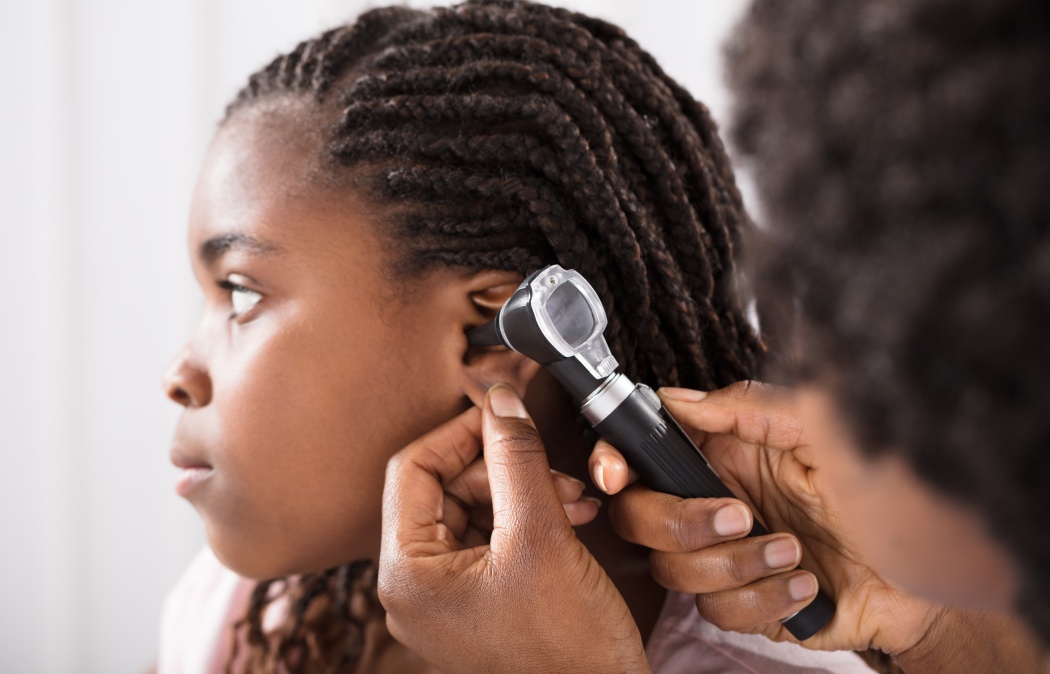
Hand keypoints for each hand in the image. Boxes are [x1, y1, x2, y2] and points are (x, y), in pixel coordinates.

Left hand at [379, 384, 649, 673]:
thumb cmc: (568, 652)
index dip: (461, 433)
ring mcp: (446, 599)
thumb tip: (500, 401)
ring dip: (525, 491)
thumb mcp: (542, 537)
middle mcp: (416, 588)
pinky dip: (530, 519)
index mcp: (407, 574)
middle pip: (446, 488)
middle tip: (556, 471)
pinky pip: (493, 539)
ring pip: (475, 510)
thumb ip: (517, 459)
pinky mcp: (478, 604)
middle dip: (505, 469)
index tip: (505, 414)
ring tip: (573, 499)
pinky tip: (570, 516)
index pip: (413, 470)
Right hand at [589, 381, 940, 656]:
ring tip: (793, 549)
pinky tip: (803, 581)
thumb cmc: (878, 486)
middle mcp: (713, 504)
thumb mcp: (817, 427)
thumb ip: (744, 408)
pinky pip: (718, 612)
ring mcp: (725, 557)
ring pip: (673, 572)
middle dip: (681, 523)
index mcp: (721, 456)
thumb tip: (678, 399)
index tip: (615, 474)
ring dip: (735, 565)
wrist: (926, 564)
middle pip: (638, 519)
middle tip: (741, 515)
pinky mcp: (746, 604)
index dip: (613, 462)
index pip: (640, 456)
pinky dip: (763, 599)